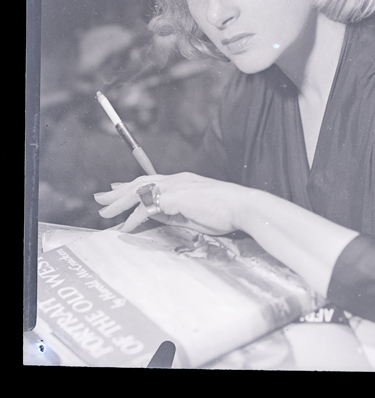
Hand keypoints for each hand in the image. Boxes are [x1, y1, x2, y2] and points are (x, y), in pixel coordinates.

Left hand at [93, 172, 250, 234]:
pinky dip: (133, 218)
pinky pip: (146, 208)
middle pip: (139, 183)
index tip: (118, 188)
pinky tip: (124, 227)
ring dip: (119, 202)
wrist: (241, 206)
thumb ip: (174, 212)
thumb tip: (155, 216)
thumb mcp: (194, 213)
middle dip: (118, 191)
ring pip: (138, 191)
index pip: (151, 181)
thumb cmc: (225, 212)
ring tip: (104, 211)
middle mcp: (176, 179)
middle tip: (100, 197)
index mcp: (182, 181)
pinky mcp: (174, 197)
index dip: (132, 186)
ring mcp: (174, 186)